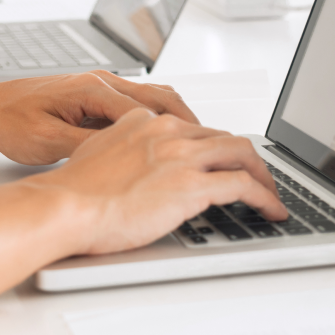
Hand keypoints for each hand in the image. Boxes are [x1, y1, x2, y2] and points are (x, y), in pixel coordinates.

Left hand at [0, 71, 199, 164]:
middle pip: (162, 97)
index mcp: (92, 90)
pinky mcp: (95, 97)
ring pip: (154, 98)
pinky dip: (159, 120)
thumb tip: (121, 156)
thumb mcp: (47, 142)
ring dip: (177, 120)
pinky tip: (164, 142)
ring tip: (198, 146)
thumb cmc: (9, 122)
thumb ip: (86, 146)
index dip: (178, 133)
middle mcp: (101, 82)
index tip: (199, 151)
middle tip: (213, 149)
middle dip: (191, 123)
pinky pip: (138, 104)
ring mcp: (100, 87)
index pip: (149, 110)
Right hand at [27, 109, 287, 254]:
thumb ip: (118, 150)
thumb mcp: (95, 153)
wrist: (64, 207)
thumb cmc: (72, 192)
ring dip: (262, 175)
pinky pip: (244, 185)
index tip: (221, 160)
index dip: (214, 147)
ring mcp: (183, 157)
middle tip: (255, 176)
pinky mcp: (193, 185)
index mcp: (145, 122)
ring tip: (270, 194)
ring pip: (242, 154)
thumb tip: (125, 164)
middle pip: (223, 137)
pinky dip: (264, 197)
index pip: (194, 128)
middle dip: (245, 158)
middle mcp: (168, 132)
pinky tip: (270, 211)